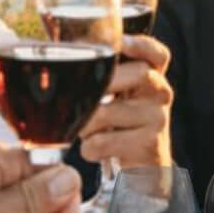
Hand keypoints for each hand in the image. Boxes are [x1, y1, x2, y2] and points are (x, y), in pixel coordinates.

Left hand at [75, 34, 172, 168]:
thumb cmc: (118, 125)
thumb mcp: (116, 96)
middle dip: (102, 84)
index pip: (157, 54)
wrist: (142, 170)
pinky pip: (105, 142)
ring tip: (82, 129)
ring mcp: (157, 119)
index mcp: (151, 76)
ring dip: (86, 124)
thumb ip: (99, 74)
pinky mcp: (149, 145)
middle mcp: (160, 93)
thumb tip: (53, 42)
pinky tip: (93, 149)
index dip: (141, 44)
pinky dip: (90, 148)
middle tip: (80, 96)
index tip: (121, 41)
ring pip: (109, 112)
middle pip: (138, 74)